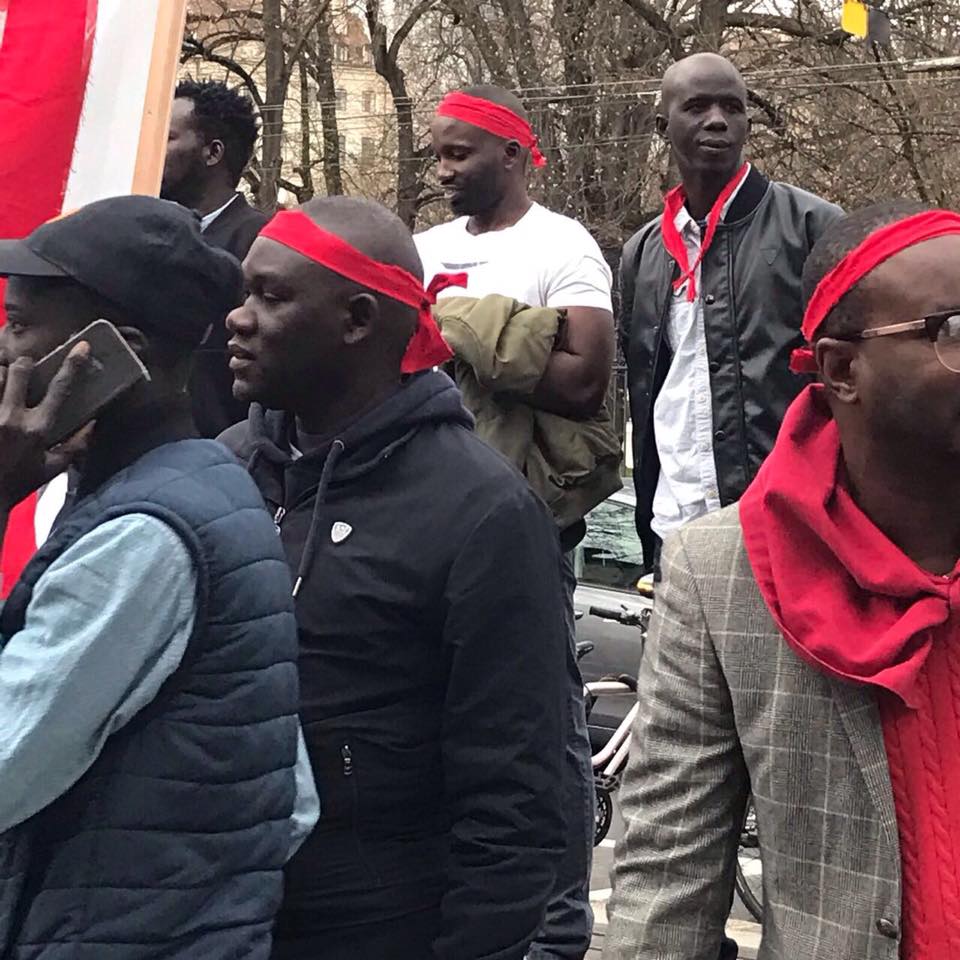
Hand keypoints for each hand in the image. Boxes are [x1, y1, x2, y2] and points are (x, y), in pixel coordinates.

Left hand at [0, 344, 93, 510]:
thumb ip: (76, 445)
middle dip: (24, 364)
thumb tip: (93, 423)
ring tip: (4, 382)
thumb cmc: (18, 484)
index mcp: (38, 429)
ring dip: (1, 374)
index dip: (73, 365)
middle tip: (25, 368)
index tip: (82, 347)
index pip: (60, 389)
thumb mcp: (53, 469)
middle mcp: (12, 418)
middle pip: (19, 370)